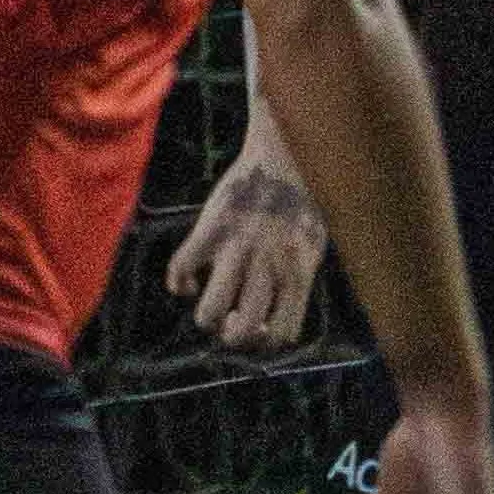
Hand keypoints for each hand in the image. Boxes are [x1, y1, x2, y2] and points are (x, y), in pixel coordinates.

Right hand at [165, 148, 329, 348]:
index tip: (261, 324)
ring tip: (211, 303)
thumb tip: (278, 316)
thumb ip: (298, 278)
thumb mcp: (314, 245)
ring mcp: (237, 250)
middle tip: (231, 318)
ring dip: (207, 317)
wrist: (286, 154)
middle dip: (233, 335)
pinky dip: (178, 284)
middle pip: (242, 332)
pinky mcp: (211, 231)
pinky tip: (188, 282)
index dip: (267, 340)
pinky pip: (180, 270)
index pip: (282, 336)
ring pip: (210, 313)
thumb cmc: (303, 201)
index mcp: (297, 274)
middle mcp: (267, 268)